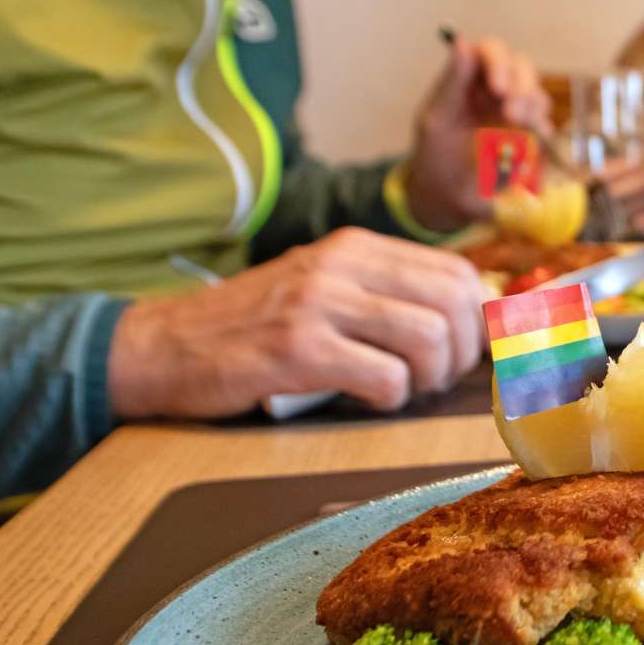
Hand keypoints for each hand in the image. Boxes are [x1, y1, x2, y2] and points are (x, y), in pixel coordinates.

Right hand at [108, 228, 489, 418]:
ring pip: (429, 337)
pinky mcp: (298, 349)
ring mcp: (318, 304)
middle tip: (435, 377)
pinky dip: (390, 396)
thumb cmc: (253, 325)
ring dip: (429, 377)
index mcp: (356, 247)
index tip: (469, 350)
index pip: (457, 272)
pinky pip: (385, 376)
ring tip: (403, 387)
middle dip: (463, 351)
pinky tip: (368, 397)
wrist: (164, 346)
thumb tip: (472, 316)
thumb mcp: (324, 287)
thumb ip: (387, 293)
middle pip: (455, 302)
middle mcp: (341, 265)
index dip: (479, 319)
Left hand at [406, 36, 552, 230]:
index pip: (489, 52)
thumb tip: (462, 42)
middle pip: (521, 68)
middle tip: (512, 114)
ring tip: (519, 125)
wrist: (445, 199)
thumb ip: (451, 83)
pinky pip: (543, 122)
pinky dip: (542, 127)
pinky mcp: (526, 136)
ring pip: (535, 92)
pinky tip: (536, 137)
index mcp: (468, 79)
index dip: (498, 62)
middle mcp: (493, 90)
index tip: (498, 89)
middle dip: (521, 87)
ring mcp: (512, 111)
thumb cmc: (434, 155)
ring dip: (532, 106)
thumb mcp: (436, 119)